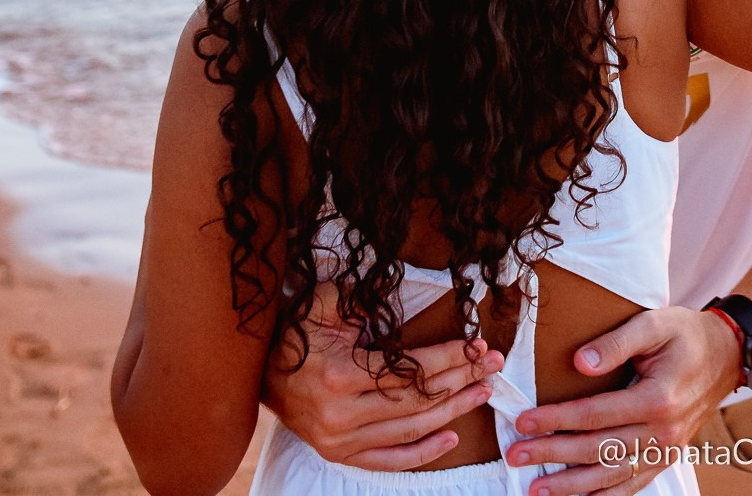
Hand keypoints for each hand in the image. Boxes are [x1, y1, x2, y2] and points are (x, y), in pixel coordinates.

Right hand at [261, 287, 503, 470]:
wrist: (258, 373)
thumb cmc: (296, 334)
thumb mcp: (324, 305)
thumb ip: (361, 299)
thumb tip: (408, 291)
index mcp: (340, 375)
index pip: (412, 369)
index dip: (451, 357)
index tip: (479, 345)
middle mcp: (342, 414)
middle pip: (418, 399)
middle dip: (462, 379)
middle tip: (493, 365)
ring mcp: (340, 440)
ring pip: (411, 428)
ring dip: (453, 411)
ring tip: (482, 391)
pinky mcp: (339, 454)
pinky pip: (389, 460)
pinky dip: (423, 452)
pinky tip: (452, 436)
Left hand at [504, 305, 739, 495]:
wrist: (727, 354)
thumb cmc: (687, 334)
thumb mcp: (655, 323)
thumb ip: (616, 343)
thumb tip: (579, 363)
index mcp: (657, 398)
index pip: (595, 415)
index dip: (556, 419)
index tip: (524, 422)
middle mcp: (663, 432)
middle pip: (597, 449)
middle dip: (552, 454)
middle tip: (517, 455)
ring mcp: (667, 449)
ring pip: (611, 475)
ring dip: (571, 486)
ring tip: (537, 489)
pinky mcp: (667, 457)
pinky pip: (632, 485)